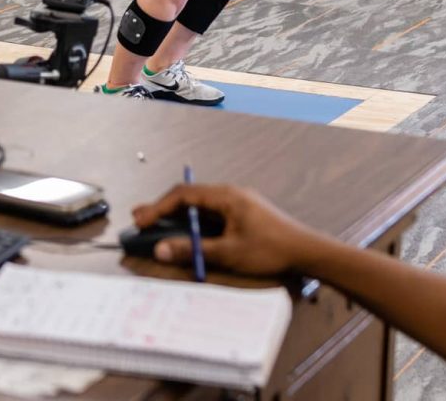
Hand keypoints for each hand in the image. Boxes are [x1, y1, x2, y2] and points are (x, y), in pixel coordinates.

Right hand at [131, 182, 323, 277]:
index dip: (158, 208)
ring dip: (177, 214)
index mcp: (225, 196)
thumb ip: (193, 249)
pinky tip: (185, 228)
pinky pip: (211, 210)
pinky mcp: (243, 212)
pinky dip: (193, 219)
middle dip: (163, 208)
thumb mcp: (228, 252)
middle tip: (139, 218)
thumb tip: (161, 249)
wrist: (306, 250)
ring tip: (155, 223)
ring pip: (199, 203)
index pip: (183, 195)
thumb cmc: (269, 249)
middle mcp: (230, 193)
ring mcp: (237, 201)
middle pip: (189, 196)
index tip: (141, 221)